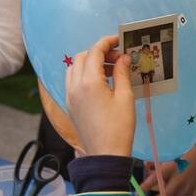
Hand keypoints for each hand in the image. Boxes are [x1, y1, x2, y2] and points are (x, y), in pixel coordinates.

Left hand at [64, 34, 133, 156]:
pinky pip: (72, 82)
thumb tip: (123, 58)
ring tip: (109, 70)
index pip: (94, 51)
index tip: (119, 41)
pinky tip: (100, 83)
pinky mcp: (70, 106)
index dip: (107, 42)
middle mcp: (74, 86)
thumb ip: (122, 73)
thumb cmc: (119, 127)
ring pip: (74, 68)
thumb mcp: (125, 97)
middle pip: (82, 57)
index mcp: (89, 82)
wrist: (105, 155)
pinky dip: (83, 75)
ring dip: (89, 63)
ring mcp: (70, 96)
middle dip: (98, 52)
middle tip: (117, 58)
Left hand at [144, 158, 195, 195]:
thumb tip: (144, 169)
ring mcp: (187, 186)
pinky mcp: (191, 191)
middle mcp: (180, 178)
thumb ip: (155, 164)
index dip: (146, 187)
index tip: (137, 194)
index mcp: (172, 167)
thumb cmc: (179, 153)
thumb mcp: (166, 155)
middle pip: (166, 195)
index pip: (156, 178)